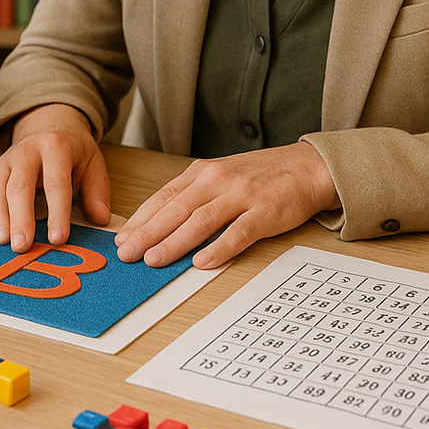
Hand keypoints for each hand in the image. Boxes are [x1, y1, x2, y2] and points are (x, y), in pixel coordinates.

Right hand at [0, 103, 111, 252]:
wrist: (51, 127)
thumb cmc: (73, 153)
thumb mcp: (93, 166)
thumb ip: (97, 193)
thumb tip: (100, 219)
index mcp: (56, 147)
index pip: (56, 182)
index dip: (57, 212)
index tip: (58, 238)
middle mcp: (27, 150)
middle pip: (20, 186)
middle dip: (20, 218)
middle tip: (22, 246)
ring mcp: (8, 160)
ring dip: (0, 216)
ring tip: (4, 241)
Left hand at [113, 141, 338, 269]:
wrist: (307, 166)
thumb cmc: (260, 176)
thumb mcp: (220, 177)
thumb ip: (192, 197)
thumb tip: (159, 226)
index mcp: (202, 172)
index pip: (163, 197)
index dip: (140, 220)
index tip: (121, 239)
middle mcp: (217, 180)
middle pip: (175, 209)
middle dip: (147, 234)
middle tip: (126, 254)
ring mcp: (242, 194)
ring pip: (201, 220)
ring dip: (175, 242)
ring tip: (154, 260)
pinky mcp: (265, 211)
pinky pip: (239, 231)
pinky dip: (219, 247)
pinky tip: (202, 262)